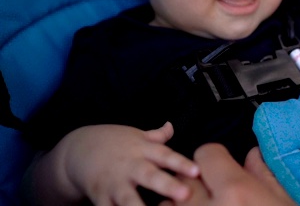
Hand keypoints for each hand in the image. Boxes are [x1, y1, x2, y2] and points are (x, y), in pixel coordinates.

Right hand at [38, 122, 198, 204]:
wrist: (77, 149)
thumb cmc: (114, 143)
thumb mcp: (135, 136)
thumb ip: (156, 136)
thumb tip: (172, 126)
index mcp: (142, 150)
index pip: (165, 155)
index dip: (181, 163)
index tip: (197, 171)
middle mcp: (129, 166)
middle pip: (150, 176)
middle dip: (167, 185)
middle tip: (185, 194)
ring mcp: (113, 183)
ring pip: (127, 199)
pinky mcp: (99, 197)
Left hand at [160, 145, 293, 205]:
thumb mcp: (283, 202)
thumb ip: (263, 176)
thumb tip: (252, 156)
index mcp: (236, 191)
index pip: (206, 155)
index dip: (213, 159)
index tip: (220, 168)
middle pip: (184, 179)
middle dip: (194, 182)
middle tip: (209, 193)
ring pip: (168, 205)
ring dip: (178, 205)